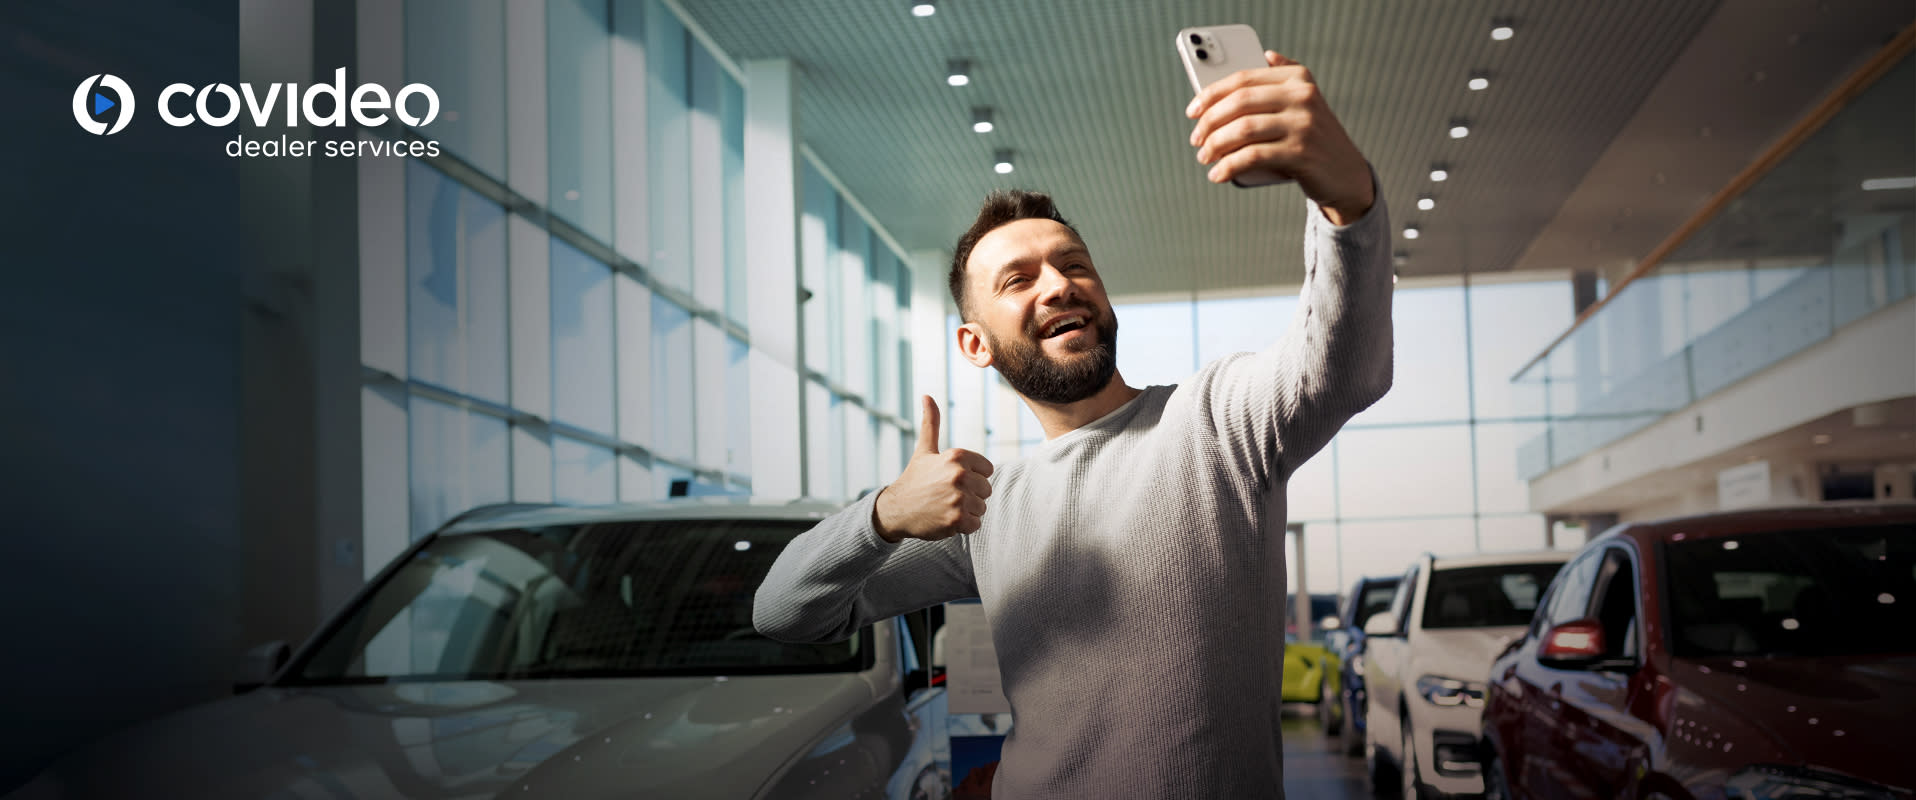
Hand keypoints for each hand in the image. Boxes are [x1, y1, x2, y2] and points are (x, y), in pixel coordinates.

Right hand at [872, 396, 994, 542]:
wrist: (895, 509)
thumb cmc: (914, 478)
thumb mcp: (924, 450)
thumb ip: (931, 423)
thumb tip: (927, 395)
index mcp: (957, 456)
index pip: (987, 470)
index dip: (972, 477)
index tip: (951, 480)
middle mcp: (959, 475)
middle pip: (986, 490)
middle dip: (970, 495)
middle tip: (946, 495)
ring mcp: (958, 498)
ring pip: (981, 507)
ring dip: (966, 511)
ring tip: (945, 506)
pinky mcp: (957, 519)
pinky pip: (976, 524)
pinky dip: (964, 526)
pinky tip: (946, 519)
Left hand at [1185, 51, 1374, 224]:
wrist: (1346, 173)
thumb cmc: (1314, 138)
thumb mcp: (1304, 101)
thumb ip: (1284, 77)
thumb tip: (1264, 55)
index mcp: (1297, 78)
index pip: (1243, 78)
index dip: (1211, 94)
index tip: (1192, 111)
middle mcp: (1302, 96)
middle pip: (1239, 103)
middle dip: (1209, 122)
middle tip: (1196, 139)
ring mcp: (1303, 124)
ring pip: (1243, 129)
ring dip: (1215, 145)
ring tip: (1205, 157)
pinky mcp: (1300, 153)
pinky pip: (1252, 156)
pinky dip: (1229, 167)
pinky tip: (1219, 174)